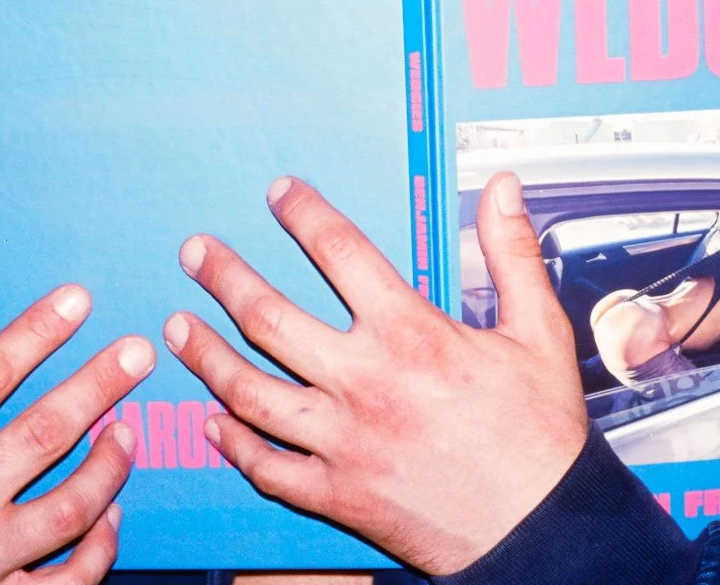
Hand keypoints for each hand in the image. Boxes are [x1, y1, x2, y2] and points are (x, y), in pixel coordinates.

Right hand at [0, 285, 153, 584]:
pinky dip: (100, 545)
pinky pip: (71, 577)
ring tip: (127, 433)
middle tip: (138, 353)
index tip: (76, 301)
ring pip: (72, 506)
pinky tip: (110, 514)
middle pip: (45, 432)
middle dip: (100, 385)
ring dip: (111, 465)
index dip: (36, 332)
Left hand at [163, 173, 588, 575]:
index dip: (303, 214)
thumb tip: (504, 190)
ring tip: (177, 328)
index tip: (280, 194)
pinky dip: (233, 444)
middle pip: (268, 317)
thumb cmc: (541, 434)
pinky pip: (266, 467)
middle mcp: (364, 382)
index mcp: (410, 334)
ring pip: (249, 391)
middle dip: (223, 277)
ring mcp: (342, 441)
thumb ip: (512, 254)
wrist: (542, 529)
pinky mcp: (336, 493)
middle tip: (196, 253)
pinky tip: (212, 423)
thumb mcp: (539, 331)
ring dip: (205, 355)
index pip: (339, 252)